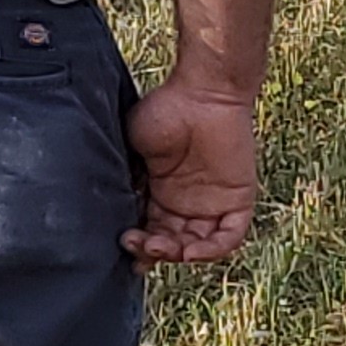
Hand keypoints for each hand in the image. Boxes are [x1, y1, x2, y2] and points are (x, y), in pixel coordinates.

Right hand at [122, 77, 259, 265]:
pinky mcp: (238, 200)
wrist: (203, 91)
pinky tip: (191, 251)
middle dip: (152, 251)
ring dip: (177, 255)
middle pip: (171, 244)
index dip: (138, 243)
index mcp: (159, 192)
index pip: (149, 231)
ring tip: (159, 246)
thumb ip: (124, 174)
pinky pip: (229, 236)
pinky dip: (211, 250)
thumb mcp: (133, 146)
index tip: (123, 240)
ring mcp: (212, 203)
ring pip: (196, 246)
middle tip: (138, 244)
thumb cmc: (164, 109)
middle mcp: (185, 203)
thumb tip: (107, 203)